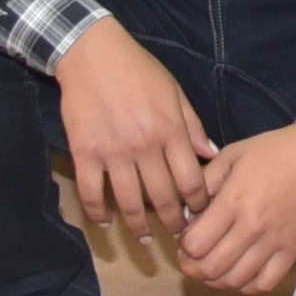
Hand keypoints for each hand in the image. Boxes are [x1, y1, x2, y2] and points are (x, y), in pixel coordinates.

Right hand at [52, 16, 218, 240]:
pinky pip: (92, 192)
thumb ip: (192, 126)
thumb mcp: (174, 92)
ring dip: (138, 227)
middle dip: (172, 223)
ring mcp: (113, 152)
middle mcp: (145, 146)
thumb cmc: (138, 70)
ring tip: (145, 241)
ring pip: (128, 202)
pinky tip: (105, 223)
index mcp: (170, 130)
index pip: (191, 180)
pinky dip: (98, 212)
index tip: (200, 216)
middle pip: (162, 198)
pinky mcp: (84, 153)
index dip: (197, 204)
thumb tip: (211, 155)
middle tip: (178, 238)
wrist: (92, 54)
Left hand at [177, 116, 295, 295]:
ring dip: (217, 280)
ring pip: (235, 282)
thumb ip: (204, 183)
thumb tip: (186, 213)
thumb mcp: (232, 155)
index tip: (187, 238)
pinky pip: (265, 284)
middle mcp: (252, 227)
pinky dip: (247, 286)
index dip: (183, 247)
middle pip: (210, 269)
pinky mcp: (293, 251)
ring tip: (215, 267)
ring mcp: (275, 242)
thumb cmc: (273, 150)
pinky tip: (241, 274)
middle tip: (194, 258)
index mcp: (233, 201)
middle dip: (193, 268)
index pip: (195, 245)